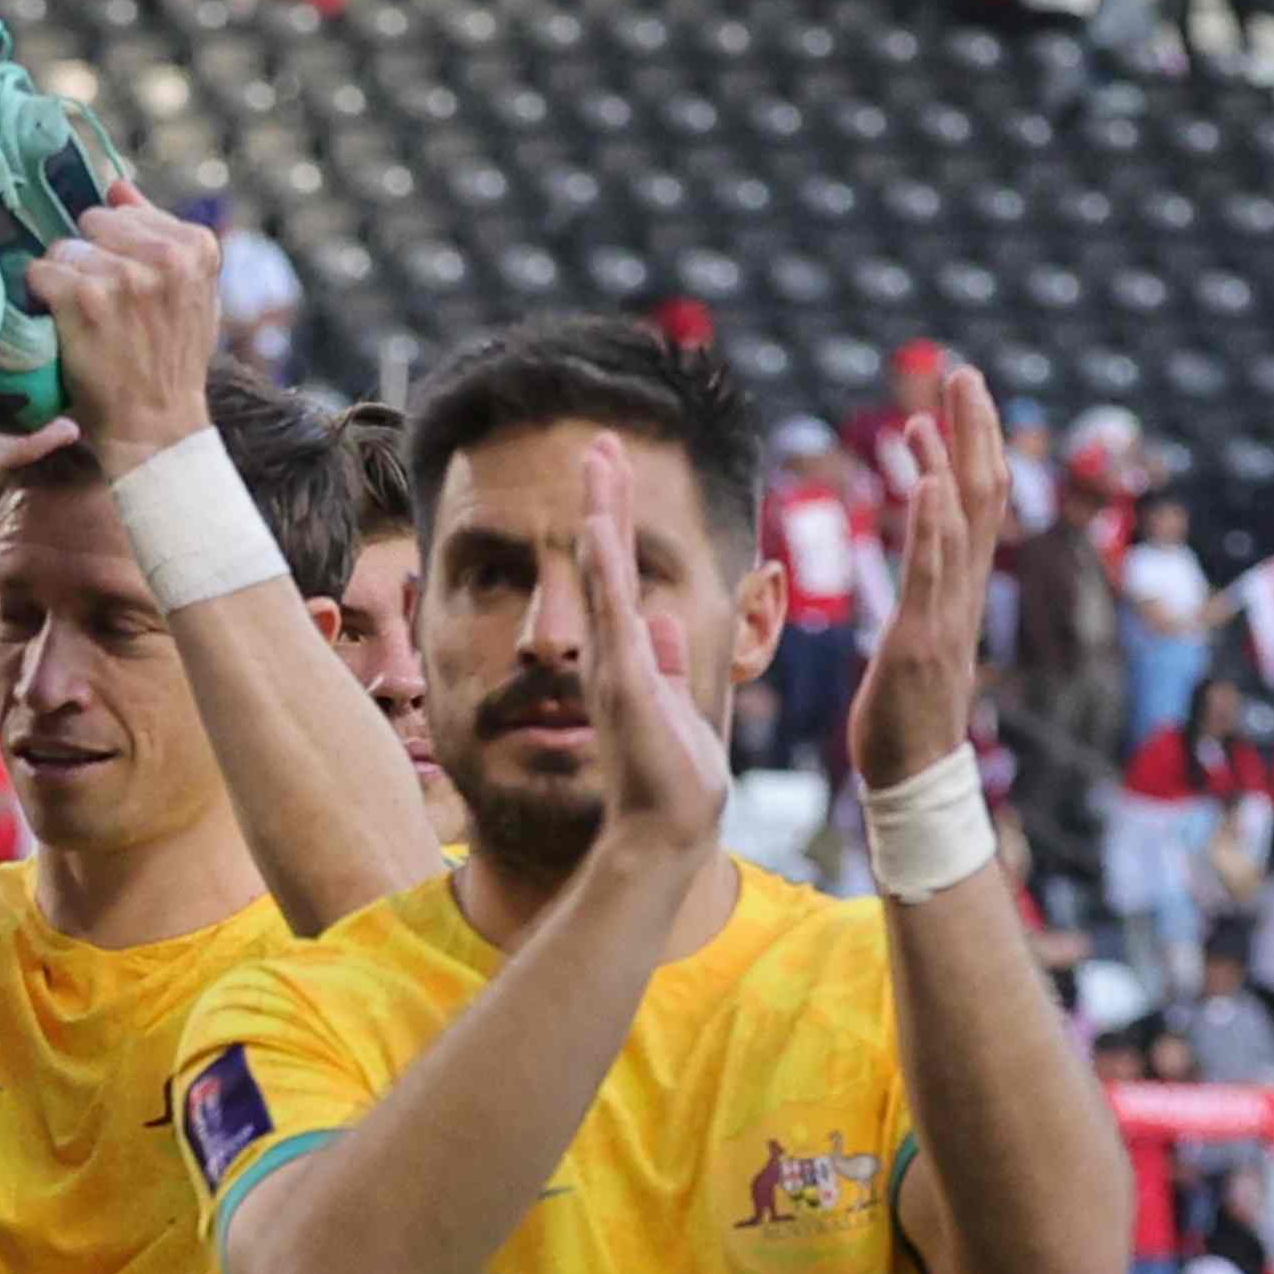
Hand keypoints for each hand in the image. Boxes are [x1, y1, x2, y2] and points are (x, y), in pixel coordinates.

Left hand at [31, 196, 228, 483]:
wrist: (156, 427)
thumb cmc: (170, 361)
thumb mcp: (189, 294)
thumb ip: (159, 235)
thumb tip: (116, 184)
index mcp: (198, 245)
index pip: (125, 213)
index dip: (114, 248)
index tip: (124, 286)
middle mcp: (166, 255)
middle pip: (92, 224)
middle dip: (89, 257)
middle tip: (102, 304)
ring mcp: (126, 276)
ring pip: (65, 249)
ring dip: (65, 281)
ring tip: (86, 320)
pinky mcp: (86, 298)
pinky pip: (41, 272)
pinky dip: (42, 298)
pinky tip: (63, 326)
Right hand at [580, 434, 731, 868]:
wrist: (665, 830)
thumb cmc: (673, 782)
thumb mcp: (677, 708)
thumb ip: (668, 664)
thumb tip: (666, 622)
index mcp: (626, 657)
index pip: (620, 576)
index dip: (616, 525)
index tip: (615, 475)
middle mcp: (609, 652)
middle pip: (604, 559)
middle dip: (603, 498)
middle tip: (600, 442)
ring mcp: (610, 662)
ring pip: (601, 570)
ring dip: (600, 510)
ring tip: (598, 455)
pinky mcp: (620, 677)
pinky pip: (608, 608)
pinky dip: (602, 562)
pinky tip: (596, 520)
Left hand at [851, 370, 1020, 789]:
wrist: (914, 784)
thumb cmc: (904, 719)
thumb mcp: (913, 641)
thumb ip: (920, 598)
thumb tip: (915, 562)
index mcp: (956, 593)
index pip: (973, 505)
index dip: (969, 448)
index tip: (959, 397)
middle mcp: (961, 595)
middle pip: (982, 497)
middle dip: (974, 431)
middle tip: (964, 371)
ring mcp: (946, 617)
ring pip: (962, 522)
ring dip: (954, 455)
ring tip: (948, 399)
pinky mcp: (922, 643)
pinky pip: (931, 575)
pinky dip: (932, 524)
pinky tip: (925, 477)